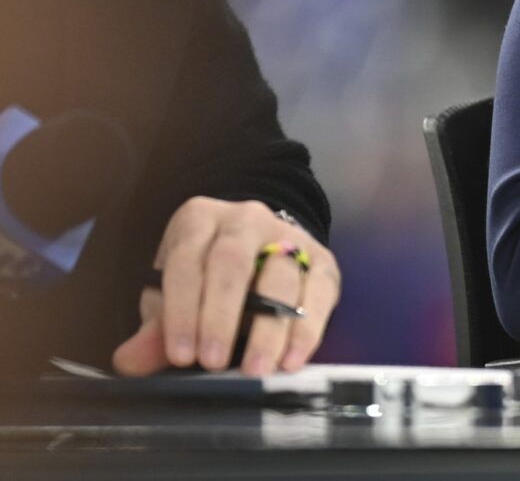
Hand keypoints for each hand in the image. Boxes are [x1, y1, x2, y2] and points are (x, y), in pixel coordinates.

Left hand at [110, 198, 340, 376]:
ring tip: (256, 369)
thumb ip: (156, 329)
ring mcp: (289, 236)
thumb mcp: (173, 295)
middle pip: (232, 261)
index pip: (186, 260)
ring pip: (281, 276)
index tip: (180, 354)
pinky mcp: (321, 260)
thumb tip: (129, 361)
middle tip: (213, 362)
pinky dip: (307, 328)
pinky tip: (292, 359)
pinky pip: (318, 292)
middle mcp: (246, 219)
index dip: (182, 309)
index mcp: (200, 220)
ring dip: (268, 328)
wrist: (257, 253)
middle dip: (221, 315)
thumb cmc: (204, 279)